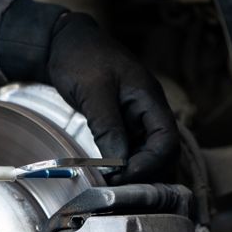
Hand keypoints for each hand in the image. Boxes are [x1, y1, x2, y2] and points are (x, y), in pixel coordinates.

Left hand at [0, 0, 178, 184]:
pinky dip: (124, 167)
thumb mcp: (94, 91)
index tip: (124, 176)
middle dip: (145, 173)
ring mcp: (136, 120)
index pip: (167, 140)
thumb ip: (108, 126)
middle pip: (163, 153)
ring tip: (112, 186)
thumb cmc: (81, 58)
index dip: (150, 163)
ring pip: (148, 156)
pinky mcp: (122, 126)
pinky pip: (132, 152)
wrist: (64, 44)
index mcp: (149, 99)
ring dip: (135, 174)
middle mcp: (148, 112)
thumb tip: (119, 164)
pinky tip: (109, 177)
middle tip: (116, 187)